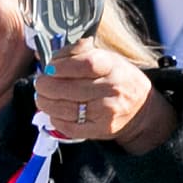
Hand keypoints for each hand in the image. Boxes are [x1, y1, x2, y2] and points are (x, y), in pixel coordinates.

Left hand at [33, 38, 177, 152]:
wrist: (141, 110)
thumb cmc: (117, 78)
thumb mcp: (107, 58)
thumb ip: (80, 53)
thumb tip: (52, 57)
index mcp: (113, 66)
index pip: (85, 63)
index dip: (62, 65)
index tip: (49, 67)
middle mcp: (112, 89)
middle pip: (70, 88)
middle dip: (46, 86)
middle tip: (40, 83)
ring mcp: (107, 112)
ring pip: (66, 109)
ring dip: (47, 103)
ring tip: (42, 98)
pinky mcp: (101, 130)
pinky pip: (71, 127)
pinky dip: (56, 119)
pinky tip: (54, 113)